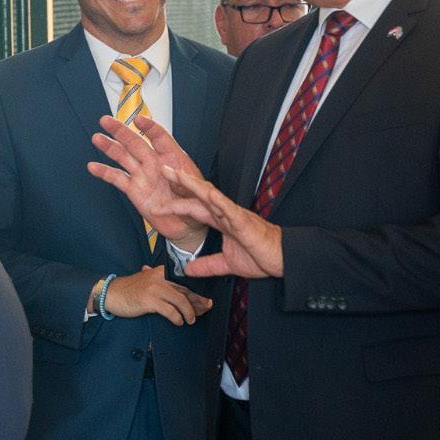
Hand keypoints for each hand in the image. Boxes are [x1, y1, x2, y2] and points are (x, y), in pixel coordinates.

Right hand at [86, 115, 209, 250]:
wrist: (188, 226)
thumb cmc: (197, 205)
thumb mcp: (198, 191)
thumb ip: (184, 181)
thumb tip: (169, 172)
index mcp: (173, 158)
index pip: (160, 138)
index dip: (149, 128)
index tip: (138, 120)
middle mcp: (155, 163)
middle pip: (136, 143)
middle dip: (121, 132)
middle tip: (106, 121)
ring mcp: (143, 175)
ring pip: (124, 157)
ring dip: (110, 147)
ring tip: (97, 138)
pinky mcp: (134, 190)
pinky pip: (117, 179)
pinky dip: (105, 172)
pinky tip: (93, 166)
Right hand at [104, 265, 212, 324]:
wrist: (111, 293)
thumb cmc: (131, 289)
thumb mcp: (149, 280)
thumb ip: (166, 284)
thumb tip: (186, 296)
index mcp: (162, 271)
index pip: (186, 281)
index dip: (198, 292)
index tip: (206, 301)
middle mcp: (161, 277)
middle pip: (186, 290)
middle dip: (198, 303)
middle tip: (204, 311)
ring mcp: (155, 288)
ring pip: (181, 301)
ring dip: (189, 313)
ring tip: (190, 320)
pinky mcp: (149, 300)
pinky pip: (170, 311)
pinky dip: (177, 318)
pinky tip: (178, 321)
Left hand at [163, 167, 285, 278]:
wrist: (282, 259)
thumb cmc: (259, 257)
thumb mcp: (226, 264)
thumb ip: (206, 265)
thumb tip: (187, 270)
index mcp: (221, 221)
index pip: (193, 208)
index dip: (176, 204)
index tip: (157, 204)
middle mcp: (225, 213)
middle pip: (198, 194)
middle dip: (180, 182)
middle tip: (162, 169)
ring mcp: (234, 215)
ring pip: (210, 195)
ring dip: (193, 184)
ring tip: (177, 174)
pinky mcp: (245, 221)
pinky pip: (229, 209)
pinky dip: (218, 200)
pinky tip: (207, 193)